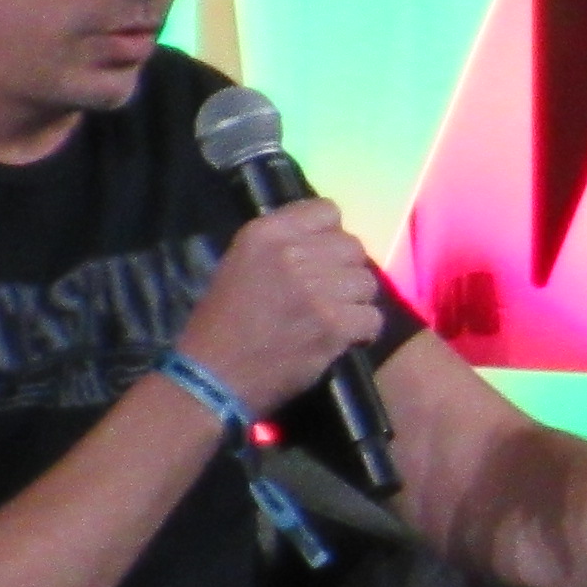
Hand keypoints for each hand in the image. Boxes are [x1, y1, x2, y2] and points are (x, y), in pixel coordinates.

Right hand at [175, 202, 390, 418]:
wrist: (214, 376)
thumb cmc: (222, 322)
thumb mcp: (239, 263)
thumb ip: (282, 244)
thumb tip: (325, 240)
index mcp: (266, 233)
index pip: (327, 210)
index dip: (330, 236)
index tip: (322, 257)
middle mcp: (294, 254)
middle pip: (353, 247)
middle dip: (345, 271)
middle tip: (329, 294)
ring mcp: (318, 290)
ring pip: (367, 282)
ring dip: (355, 302)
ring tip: (333, 318)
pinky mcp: (335, 326)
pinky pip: (372, 317)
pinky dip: (361, 331)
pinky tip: (341, 338)